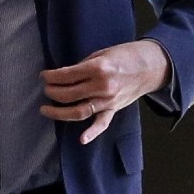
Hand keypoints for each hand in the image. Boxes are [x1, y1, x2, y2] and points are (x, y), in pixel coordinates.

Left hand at [39, 40, 169, 143]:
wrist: (150, 66)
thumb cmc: (124, 56)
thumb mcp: (100, 54)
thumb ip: (81, 67)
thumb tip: (62, 76)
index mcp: (98, 68)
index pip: (66, 76)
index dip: (51, 76)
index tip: (43, 76)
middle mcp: (103, 86)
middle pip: (69, 94)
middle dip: (52, 92)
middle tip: (45, 89)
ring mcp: (109, 100)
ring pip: (79, 111)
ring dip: (59, 112)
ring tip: (45, 109)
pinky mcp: (114, 109)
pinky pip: (102, 123)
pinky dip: (92, 132)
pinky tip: (81, 139)